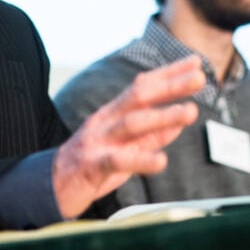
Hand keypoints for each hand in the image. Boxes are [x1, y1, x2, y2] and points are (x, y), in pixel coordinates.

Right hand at [53, 55, 203, 218]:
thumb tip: (178, 122)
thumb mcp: (125, 147)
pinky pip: (118, 160)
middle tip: (199, 77)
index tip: (195, 62)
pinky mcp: (91, 164)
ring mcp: (97, 140)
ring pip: (131, 123)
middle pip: (139, 96)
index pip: (143, 86)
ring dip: (162, 116)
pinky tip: (162, 161)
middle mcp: (106, 120)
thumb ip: (151, 136)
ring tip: (189, 112)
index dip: (169, 73)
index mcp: (113, 113)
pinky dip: (141, 159)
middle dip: (170, 85)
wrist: (50, 187)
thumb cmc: (92, 164)